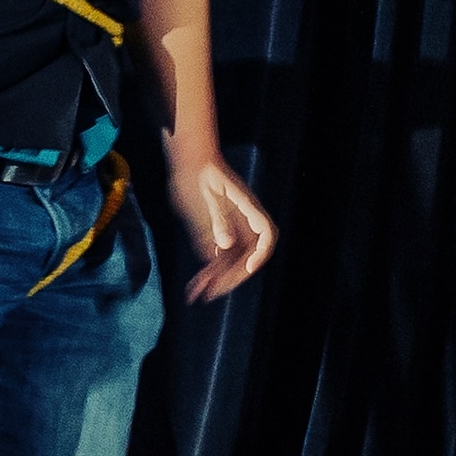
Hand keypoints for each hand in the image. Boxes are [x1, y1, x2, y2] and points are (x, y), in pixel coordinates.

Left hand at [168, 155, 276, 303]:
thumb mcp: (204, 194)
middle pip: (247, 255)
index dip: (261, 254)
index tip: (249, 267)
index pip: (266, 235)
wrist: (188, 160)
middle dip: (232, 276)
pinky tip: (196, 285)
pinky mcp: (215, 233)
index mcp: (246, 208)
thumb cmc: (198, 171)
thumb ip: (216, 219)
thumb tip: (224, 244)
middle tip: (212, 291)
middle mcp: (242, 222)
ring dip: (216, 280)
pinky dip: (207, 272)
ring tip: (198, 295)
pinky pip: (215, 258)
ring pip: (230, 261)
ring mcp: (229, 229)